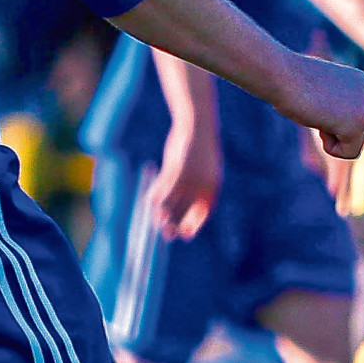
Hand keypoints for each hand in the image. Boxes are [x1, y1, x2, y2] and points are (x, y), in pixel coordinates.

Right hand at [146, 110, 222, 239]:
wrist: (197, 127)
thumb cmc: (200, 150)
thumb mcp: (203, 170)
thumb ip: (198, 188)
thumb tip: (188, 203)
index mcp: (213, 188)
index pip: (203, 214)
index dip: (193, 226)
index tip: (184, 235)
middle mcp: (202, 186)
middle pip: (187, 213)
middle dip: (176, 226)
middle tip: (167, 234)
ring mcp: (189, 179)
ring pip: (171, 204)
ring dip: (162, 214)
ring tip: (157, 220)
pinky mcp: (175, 171)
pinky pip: (162, 190)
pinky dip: (155, 197)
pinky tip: (150, 200)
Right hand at [276, 53, 363, 161]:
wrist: (281, 75)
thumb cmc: (292, 83)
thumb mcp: (323, 92)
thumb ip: (337, 103)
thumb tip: (338, 116)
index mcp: (362, 83)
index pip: (355, 119)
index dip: (331, 118)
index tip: (317, 100)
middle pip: (356, 132)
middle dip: (332, 128)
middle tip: (315, 107)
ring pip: (353, 143)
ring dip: (330, 135)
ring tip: (317, 112)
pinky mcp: (357, 123)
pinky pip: (349, 153)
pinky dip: (331, 148)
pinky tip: (320, 122)